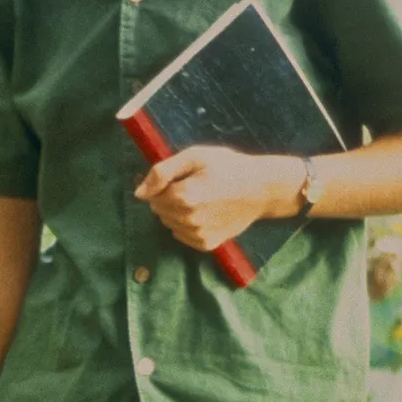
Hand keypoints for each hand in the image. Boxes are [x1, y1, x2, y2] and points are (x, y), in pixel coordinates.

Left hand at [134, 145, 290, 251]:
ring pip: (169, 223)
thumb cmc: (228, 167)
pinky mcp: (207, 244)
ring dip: (177, 212)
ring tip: (201, 199)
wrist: (263, 188)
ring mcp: (199, 234)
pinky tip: (204, 213)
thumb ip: (162, 172)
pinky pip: (181, 235)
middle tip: (193, 187)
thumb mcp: (194, 157)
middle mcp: (189, 220)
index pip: (151, 195)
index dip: (164, 185)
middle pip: (159, 210)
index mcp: (183, 196)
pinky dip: (186, 225)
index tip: (183, 178)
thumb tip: (138, 193)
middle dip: (168, 198)